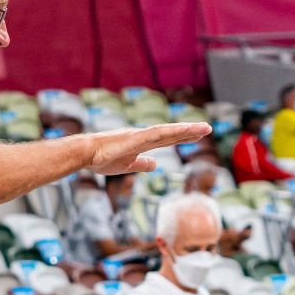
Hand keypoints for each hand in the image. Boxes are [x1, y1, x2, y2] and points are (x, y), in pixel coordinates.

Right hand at [87, 123, 211, 174]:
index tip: (197, 136)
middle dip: (189, 132)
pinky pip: (156, 134)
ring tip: (203, 129)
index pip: (166, 139)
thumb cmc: (102, 158)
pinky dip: (170, 132)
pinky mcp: (135, 138)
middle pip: (171, 134)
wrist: (86, 153)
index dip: (182, 137)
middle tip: (207, 128)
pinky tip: (183, 131)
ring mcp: (139, 135)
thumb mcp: (127, 165)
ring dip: (185, 130)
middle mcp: (143, 136)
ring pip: (167, 132)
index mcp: (141, 142)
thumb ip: (142, 164)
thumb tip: (155, 165)